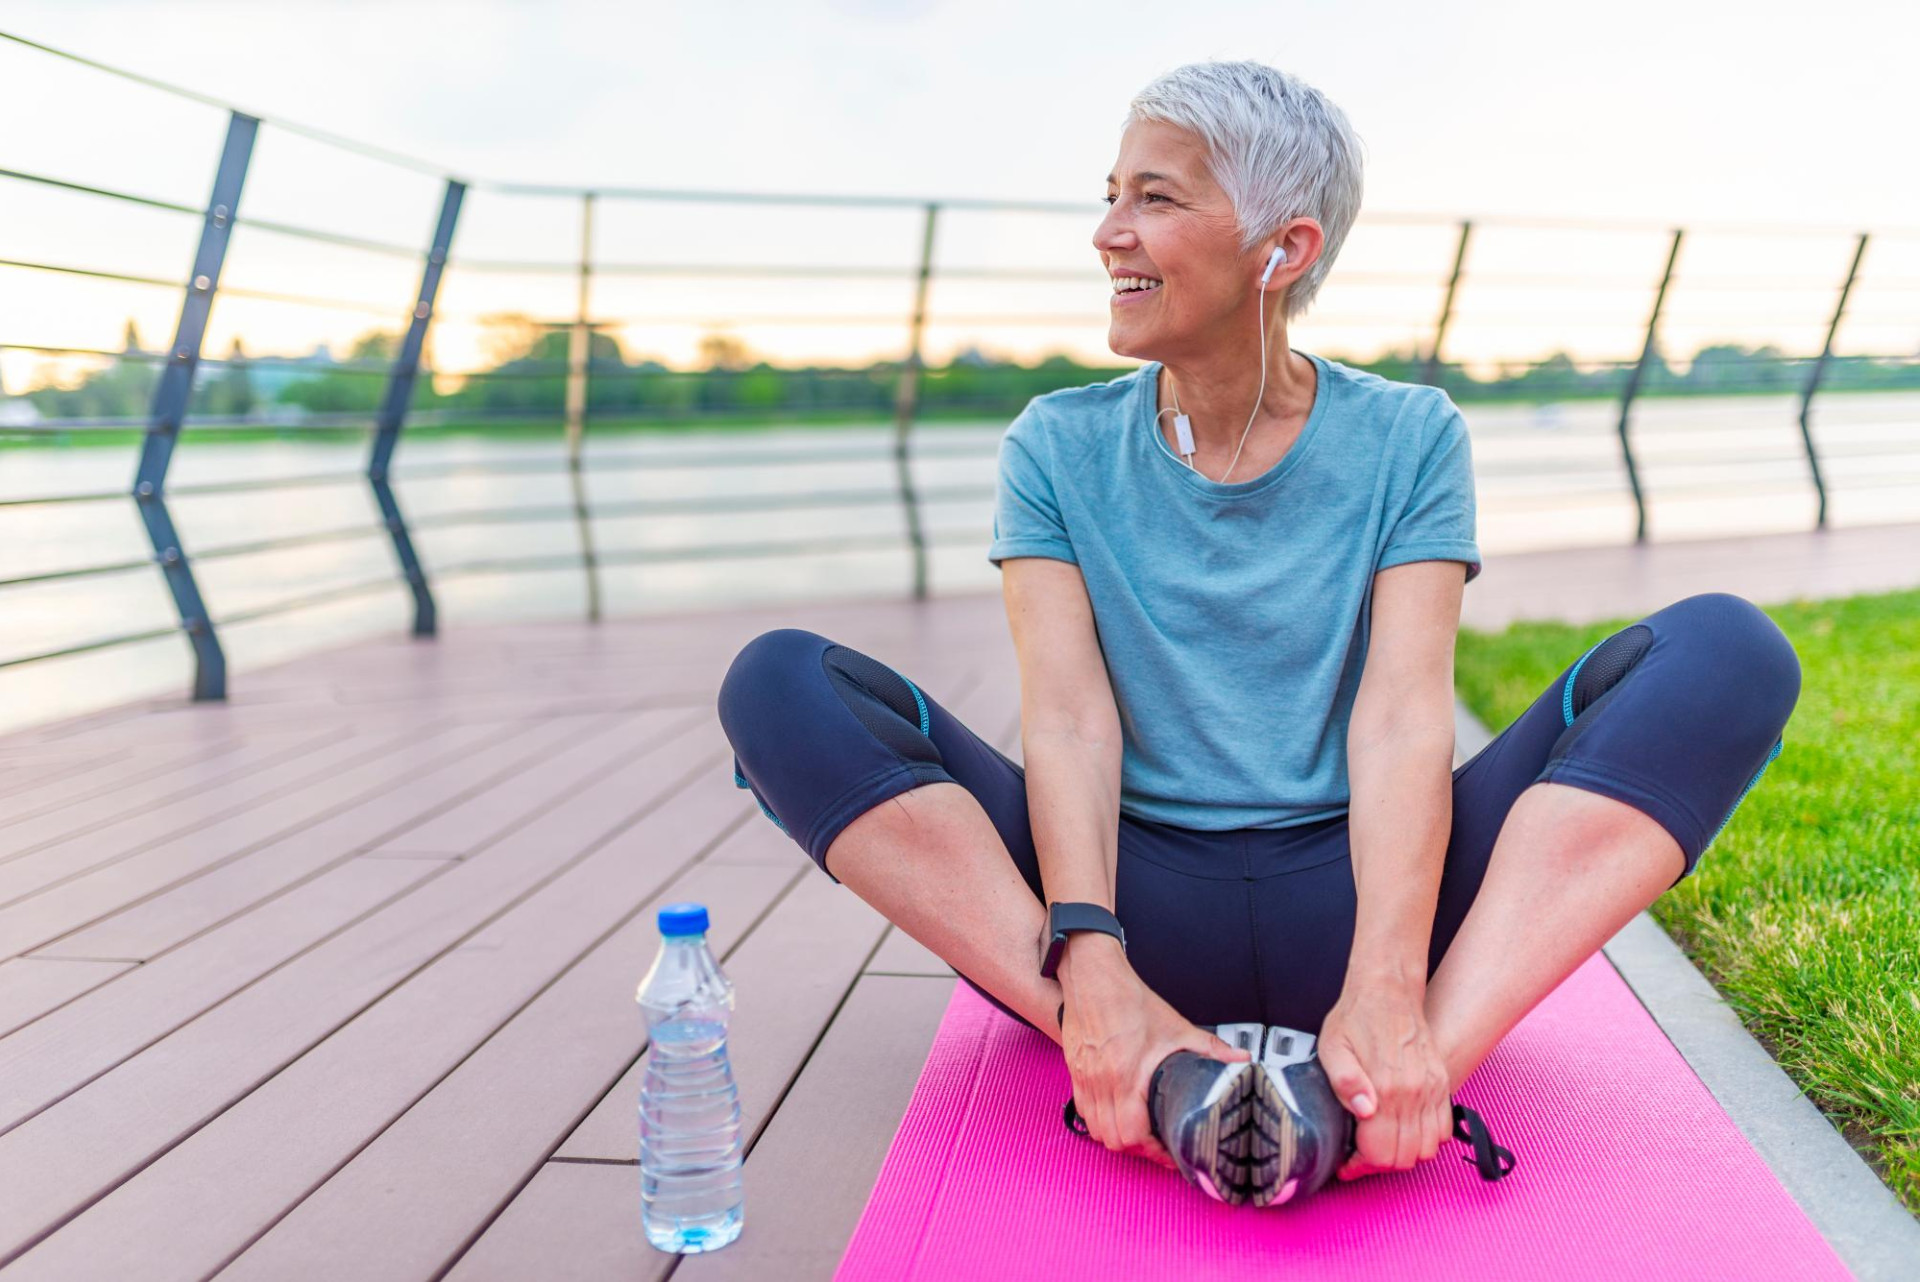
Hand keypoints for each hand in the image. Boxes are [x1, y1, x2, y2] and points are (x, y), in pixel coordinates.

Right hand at [1058, 938, 1250, 1171]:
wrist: (1093, 978)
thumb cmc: (1130, 1001)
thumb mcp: (1175, 1026)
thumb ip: (1209, 1048)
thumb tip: (1241, 1060)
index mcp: (1126, 1075)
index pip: (1133, 1134)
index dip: (1154, 1150)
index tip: (1169, 1150)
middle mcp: (1101, 1082)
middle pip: (1114, 1139)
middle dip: (1138, 1148)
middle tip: (1158, 1143)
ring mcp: (1085, 1079)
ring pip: (1096, 1130)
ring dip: (1117, 1136)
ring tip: (1138, 1132)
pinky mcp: (1076, 1072)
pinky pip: (1083, 1111)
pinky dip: (1098, 1120)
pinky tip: (1115, 1113)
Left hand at [1316, 975, 1452, 1181]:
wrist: (1387, 990)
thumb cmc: (1355, 1018)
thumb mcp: (1333, 1048)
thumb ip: (1345, 1083)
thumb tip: (1365, 1112)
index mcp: (1385, 1087)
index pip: (1381, 1152)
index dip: (1360, 1164)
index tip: (1347, 1162)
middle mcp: (1414, 1092)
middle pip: (1404, 1158)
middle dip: (1380, 1162)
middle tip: (1361, 1151)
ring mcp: (1432, 1089)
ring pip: (1427, 1149)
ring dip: (1403, 1153)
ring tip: (1381, 1140)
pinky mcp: (1441, 1083)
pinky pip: (1444, 1130)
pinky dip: (1426, 1139)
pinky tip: (1403, 1128)